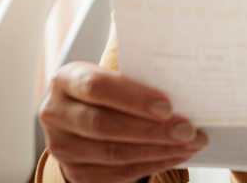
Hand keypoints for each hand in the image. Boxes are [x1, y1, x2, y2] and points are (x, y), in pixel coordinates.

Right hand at [39, 62, 208, 182]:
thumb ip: (138, 75)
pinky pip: (118, 173)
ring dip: (158, 150)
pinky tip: (176, 155)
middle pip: (104, 125)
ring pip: (113, 153)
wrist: (83, 115)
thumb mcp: (113, 74)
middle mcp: (56, 113)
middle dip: (152, 130)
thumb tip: (182, 85)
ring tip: (190, 143)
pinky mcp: (76, 171)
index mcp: (66, 80)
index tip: (168, 106)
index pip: (97, 87)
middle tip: (188, 130)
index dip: (133, 98)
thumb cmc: (108, 89)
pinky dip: (152, 164)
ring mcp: (62, 146)